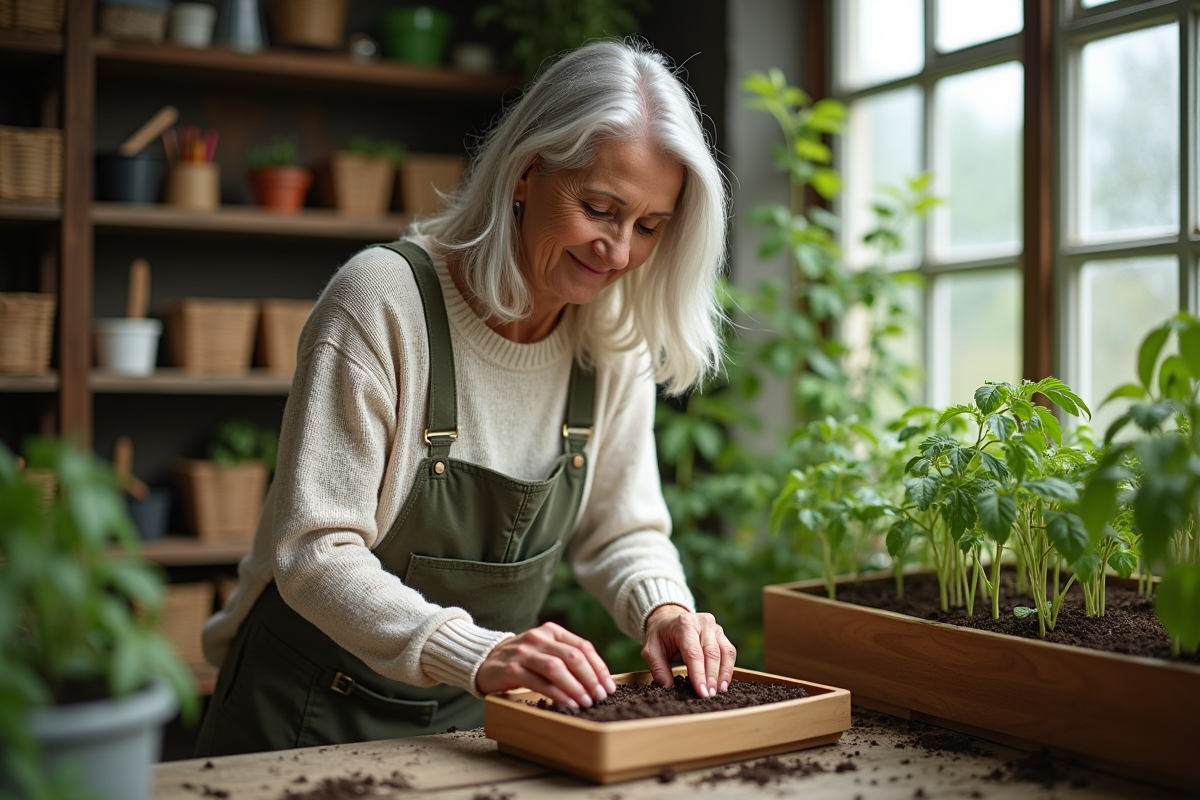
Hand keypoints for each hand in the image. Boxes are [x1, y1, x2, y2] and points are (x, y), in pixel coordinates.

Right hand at [475, 622, 616, 708]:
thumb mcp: (546, 651)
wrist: (485, 661)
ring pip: (557, 668)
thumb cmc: (523, 661)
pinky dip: (557, 694)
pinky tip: (568, 704)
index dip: (599, 668)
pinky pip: (539, 682)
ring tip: (586, 702)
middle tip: (600, 697)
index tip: (609, 686)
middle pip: (573, 656)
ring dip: (576, 687)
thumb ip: (567, 658)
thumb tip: (599, 680)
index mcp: (552, 631)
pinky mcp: (511, 668)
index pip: (583, 647)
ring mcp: (524, 652)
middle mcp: (538, 638)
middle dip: (591, 679)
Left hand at [641, 604, 735, 697]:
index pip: (694, 653)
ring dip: (722, 675)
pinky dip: (728, 669)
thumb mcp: (651, 649)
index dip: (699, 674)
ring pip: (724, 653)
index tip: (701, 692)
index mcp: (684, 624)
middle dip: (711, 677)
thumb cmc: (660, 635)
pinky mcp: (721, 634)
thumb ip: (658, 668)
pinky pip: (729, 652)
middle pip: (711, 654)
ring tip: (717, 692)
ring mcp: (714, 627)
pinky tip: (723, 684)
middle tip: (709, 696)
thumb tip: (667, 686)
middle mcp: (702, 622)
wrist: (668, 619)